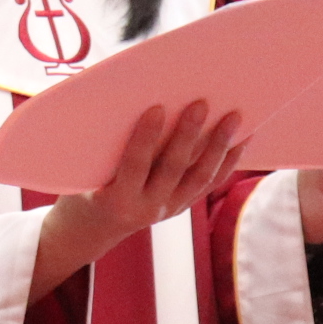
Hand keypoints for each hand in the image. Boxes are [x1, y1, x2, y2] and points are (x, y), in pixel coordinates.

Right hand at [32, 100, 247, 293]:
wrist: (91, 229)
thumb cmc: (80, 187)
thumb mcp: (84, 170)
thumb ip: (103, 143)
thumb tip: (120, 94)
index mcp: (116, 198)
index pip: (135, 165)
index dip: (146, 137)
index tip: (155, 107)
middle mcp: (147, 208)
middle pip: (173, 168)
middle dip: (188, 135)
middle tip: (201, 103)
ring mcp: (168, 209)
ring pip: (199, 177)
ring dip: (218, 147)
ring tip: (233, 118)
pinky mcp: (181, 206)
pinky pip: (208, 183)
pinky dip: (227, 161)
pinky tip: (242, 140)